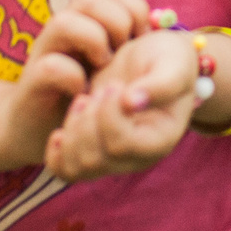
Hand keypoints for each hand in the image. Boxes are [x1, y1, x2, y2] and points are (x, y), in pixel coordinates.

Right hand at [0, 0, 152, 166]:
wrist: (40, 127)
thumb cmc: (85, 91)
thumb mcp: (112, 64)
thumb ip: (130, 44)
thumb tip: (159, 28)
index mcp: (86, 20)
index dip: (134, 9)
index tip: (141, 40)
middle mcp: (64, 29)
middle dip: (116, 22)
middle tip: (122, 51)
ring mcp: (45, 52)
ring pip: (63, 21)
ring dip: (93, 42)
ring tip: (104, 66)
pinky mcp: (33, 81)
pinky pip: (51, 66)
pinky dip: (74, 77)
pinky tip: (85, 90)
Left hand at [43, 29, 200, 179]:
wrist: (155, 59)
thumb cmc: (170, 60)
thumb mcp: (173, 64)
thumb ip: (159, 84)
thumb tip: (132, 102)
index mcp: (160, 141)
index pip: (121, 145)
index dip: (109, 115)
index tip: (114, 84)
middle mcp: (136, 157)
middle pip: (95, 160)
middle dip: (89, 120)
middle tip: (100, 90)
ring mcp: (113, 157)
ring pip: (78, 167)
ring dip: (73, 130)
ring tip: (84, 99)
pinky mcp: (94, 149)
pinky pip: (67, 171)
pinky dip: (57, 154)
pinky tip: (60, 131)